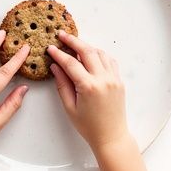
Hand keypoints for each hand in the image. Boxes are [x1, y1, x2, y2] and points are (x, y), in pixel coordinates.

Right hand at [47, 31, 127, 149]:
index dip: (59, 54)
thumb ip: (62, 84)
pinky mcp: (119, 80)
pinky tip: (91, 55)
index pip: (70, 63)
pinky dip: (100, 54)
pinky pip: (110, 60)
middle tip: (62, 35)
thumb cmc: (89, 126)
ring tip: (75, 44)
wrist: (111, 136)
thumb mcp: (70, 107)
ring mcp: (113, 78)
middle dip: (73, 41)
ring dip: (87, 46)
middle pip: (87, 51)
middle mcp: (103, 79)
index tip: (50, 48)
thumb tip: (55, 67)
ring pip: (100, 53)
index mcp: (89, 86)